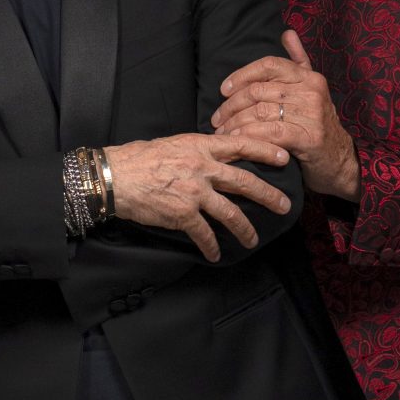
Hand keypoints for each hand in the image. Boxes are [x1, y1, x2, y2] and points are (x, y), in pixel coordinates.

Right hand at [104, 130, 293, 259]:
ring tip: (252, 240)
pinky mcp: (182, 214)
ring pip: (230, 212)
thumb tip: (212, 156)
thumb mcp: (173, 144)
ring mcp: (194, 192)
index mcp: (200, 147)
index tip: (285, 158)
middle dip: (268, 195)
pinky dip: (211, 246)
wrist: (114, 177)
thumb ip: (196, 151)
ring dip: (244, 229)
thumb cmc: (138, 158)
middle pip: (245, 182)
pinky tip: (215, 254)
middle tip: (285, 205)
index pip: (241, 145)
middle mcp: (202, 168)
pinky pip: (204, 233)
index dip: (265, 151)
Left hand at [212, 30, 358, 199]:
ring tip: (222, 133)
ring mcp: (311, 114)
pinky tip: (238, 141)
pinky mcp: (308, 138)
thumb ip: (298, 61)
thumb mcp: (311, 89)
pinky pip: (269, 133)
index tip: (223, 90)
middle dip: (231, 106)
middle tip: (217, 119)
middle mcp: (311, 91)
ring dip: (235, 124)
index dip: (241, 75)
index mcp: (309, 77)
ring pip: (260, 112)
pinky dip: (249, 137)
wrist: (339, 160)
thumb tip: (287, 33)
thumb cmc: (316, 125)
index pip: (269, 65)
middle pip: (258, 91)